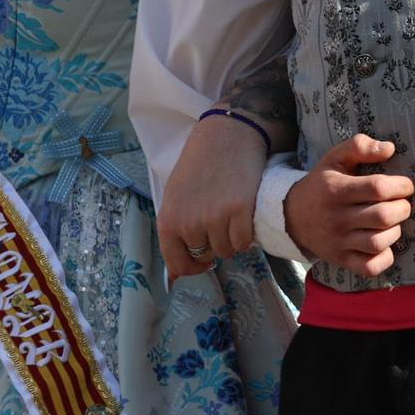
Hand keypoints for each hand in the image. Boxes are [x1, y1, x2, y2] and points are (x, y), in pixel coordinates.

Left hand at [157, 115, 270, 278]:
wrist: (227, 135)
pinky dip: (246, 234)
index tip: (203, 261)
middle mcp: (190, 224)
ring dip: (231, 239)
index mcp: (168, 221)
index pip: (178, 264)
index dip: (193, 267)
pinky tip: (243, 215)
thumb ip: (175, 234)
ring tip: (230, 213)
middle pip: (206, 255)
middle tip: (218, 219)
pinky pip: (244, 242)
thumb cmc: (199, 164)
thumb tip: (174, 279)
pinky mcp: (240, 212)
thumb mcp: (176, 197)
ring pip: (227, 250)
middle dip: (213, 244)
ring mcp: (215, 219)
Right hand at [282, 134, 414, 276]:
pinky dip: (384, 258)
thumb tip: (390, 149)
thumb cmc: (323, 184)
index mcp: (337, 190)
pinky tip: (384, 244)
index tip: (405, 186)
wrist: (293, 216)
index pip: (378, 187)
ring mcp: (339, 242)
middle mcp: (337, 218)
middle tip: (402, 203)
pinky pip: (369, 267)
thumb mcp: (335, 158)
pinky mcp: (341, 260)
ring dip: (395, 231)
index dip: (401, 186)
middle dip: (403, 208)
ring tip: (392, 222)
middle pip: (383, 216)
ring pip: (378, 242)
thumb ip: (360, 147)